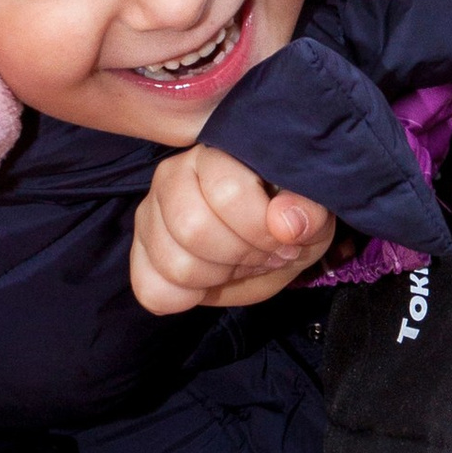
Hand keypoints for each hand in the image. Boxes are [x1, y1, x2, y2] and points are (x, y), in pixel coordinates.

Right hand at [130, 143, 336, 317]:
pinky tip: (206, 283)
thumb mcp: (312, 215)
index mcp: (217, 153)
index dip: (260, 229)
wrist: (271, 245)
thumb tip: (285, 223)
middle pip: (193, 228)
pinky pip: (150, 290)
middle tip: (260, 254)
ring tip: (236, 264)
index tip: (282, 239)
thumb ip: (307, 211)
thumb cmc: (288, 220)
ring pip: (173, 264)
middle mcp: (172, 174)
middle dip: (239, 255)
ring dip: (217, 277)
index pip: (227, 192)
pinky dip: (186, 299)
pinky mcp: (139, 252)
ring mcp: (149, 213)